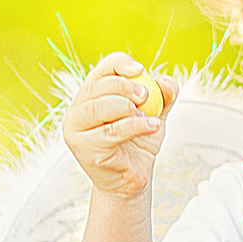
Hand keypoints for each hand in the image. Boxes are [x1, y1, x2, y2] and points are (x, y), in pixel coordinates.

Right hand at [62, 52, 176, 200]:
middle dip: (125, 86)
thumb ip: (163, 97)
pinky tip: (152, 126)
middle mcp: (78, 110)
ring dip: (128, 108)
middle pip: (98, 86)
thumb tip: (166, 82)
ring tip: (147, 117)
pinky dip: (135, 125)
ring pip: (100, 108)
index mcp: (91, 95)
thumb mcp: (154, 115)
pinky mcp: (84, 148)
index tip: (141, 70)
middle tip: (146, 95)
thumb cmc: (139, 143)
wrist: (133, 178)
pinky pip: (111, 131)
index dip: (119, 64)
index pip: (101, 69)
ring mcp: (76, 130)